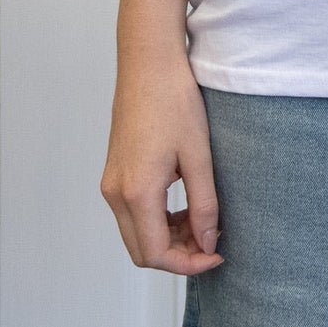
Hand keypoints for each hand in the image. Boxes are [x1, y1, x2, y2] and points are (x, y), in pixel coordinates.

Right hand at [101, 51, 225, 273]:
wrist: (149, 63)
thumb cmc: (174, 100)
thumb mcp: (198, 154)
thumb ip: (204, 204)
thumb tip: (207, 242)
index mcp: (136, 191)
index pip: (156, 253)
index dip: (188, 263)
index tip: (216, 254)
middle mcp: (115, 193)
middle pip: (142, 251)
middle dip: (177, 255)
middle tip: (211, 242)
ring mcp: (111, 183)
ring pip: (136, 234)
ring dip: (167, 238)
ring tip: (201, 220)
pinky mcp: (114, 173)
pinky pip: (132, 213)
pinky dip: (156, 220)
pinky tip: (183, 204)